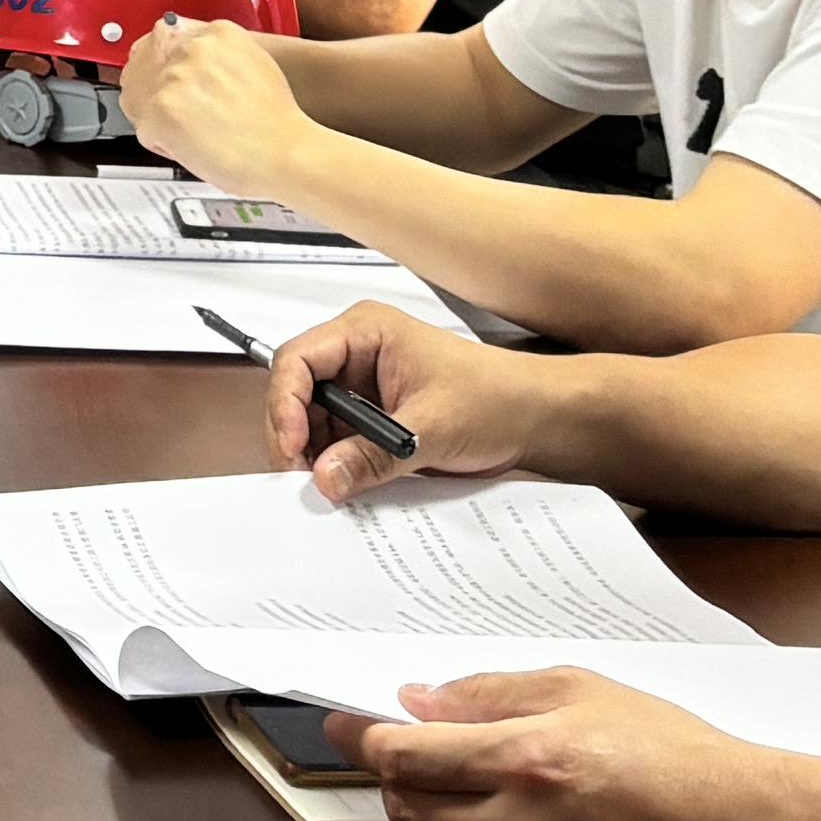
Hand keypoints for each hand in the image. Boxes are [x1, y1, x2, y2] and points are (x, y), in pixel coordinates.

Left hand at [120, 20, 319, 190]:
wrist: (287, 152)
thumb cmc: (276, 120)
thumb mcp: (254, 60)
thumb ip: (218, 54)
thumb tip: (191, 58)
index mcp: (216, 31)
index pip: (166, 37)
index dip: (166, 66)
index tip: (170, 82)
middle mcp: (191, 47)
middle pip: (147, 62)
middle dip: (156, 88)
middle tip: (180, 112)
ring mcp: (173, 76)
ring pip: (141, 95)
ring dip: (158, 116)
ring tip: (192, 131)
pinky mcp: (161, 109)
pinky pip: (144, 127)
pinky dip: (162, 143)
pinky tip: (190, 146)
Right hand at [265, 302, 532, 498]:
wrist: (535, 419)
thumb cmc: (496, 397)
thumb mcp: (431, 428)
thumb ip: (374, 456)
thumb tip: (324, 477)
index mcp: (364, 332)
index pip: (298, 360)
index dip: (286, 404)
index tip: (293, 447)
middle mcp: (356, 356)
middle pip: (297, 395)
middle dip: (296, 438)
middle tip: (302, 479)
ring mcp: (362, 389)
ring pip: (312, 424)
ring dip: (315, 458)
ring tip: (326, 488)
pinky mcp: (372, 420)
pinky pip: (337, 443)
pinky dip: (336, 466)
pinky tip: (344, 485)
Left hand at [347, 669, 820, 820]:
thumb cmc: (677, 755)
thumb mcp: (583, 691)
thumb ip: (491, 695)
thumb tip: (419, 702)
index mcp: (526, 762)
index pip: (405, 756)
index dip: (360, 737)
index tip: (340, 724)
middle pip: (410, 809)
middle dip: (400, 778)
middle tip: (412, 752)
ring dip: (443, 816)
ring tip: (484, 787)